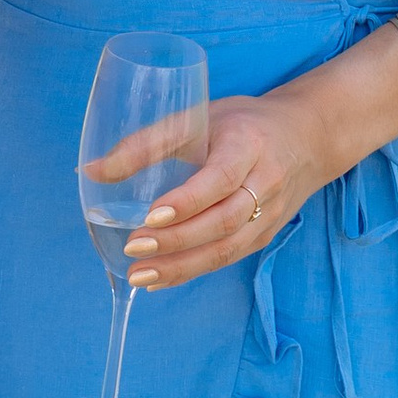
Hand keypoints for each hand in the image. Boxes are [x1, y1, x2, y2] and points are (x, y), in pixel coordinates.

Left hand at [122, 93, 328, 290]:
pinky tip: (160, 279)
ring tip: (139, 275)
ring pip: (228, 248)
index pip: (220, 179)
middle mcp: (265, 183)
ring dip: (182, 267)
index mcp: (248, 145)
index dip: (187, 201)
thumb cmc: (243, 124)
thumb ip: (147, 143)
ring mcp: (271, 214)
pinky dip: (193, 271)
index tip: (150, 215)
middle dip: (176, 240)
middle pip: (223, 221)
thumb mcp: (198, 118)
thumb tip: (90, 171)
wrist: (307, 138)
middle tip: (132, 248)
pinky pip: (229, 258)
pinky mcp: (265, 235)